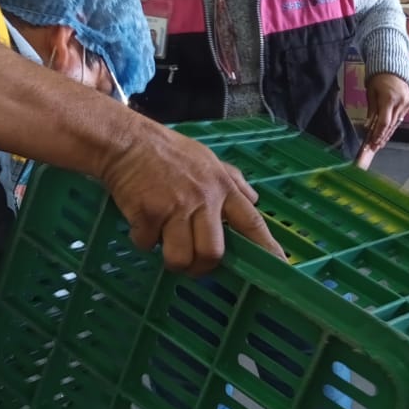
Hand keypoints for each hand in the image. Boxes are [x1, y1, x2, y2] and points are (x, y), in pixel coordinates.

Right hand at [99, 123, 285, 274]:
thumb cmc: (168, 151)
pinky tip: (140, 223)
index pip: (252, 222)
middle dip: (202, 267)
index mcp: (222, 187)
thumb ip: (233, 180)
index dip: (267, 247)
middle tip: (193, 264)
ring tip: (165, 247)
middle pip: (213, 253)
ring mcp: (176, 208)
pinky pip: (148, 245)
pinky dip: (142, 240)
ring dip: (172, 261)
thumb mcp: (208, 159)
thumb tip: (254, 199)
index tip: (280, 265)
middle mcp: (204, 199)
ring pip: (182, 258)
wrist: (128, 142)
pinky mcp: (150, 214)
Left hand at [361, 72, 408, 156]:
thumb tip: (368, 127)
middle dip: (382, 137)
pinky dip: (392, 126)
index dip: (378, 134)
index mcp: (389, 99)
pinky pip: (400, 118)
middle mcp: (400, 103)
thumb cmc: (379, 79)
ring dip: (387, 134)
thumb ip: (371, 111)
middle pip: (391, 125)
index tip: (372, 143)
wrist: (393, 67)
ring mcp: (406, 104)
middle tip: (374, 148)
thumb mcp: (371, 93)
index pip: (384, 122)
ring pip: (396, 124)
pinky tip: (387, 134)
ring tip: (379, 144)